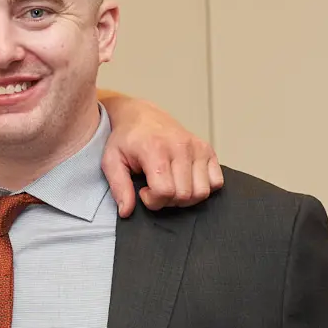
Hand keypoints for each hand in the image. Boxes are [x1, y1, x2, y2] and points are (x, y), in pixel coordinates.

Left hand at [99, 94, 223, 215]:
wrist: (142, 116)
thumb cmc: (127, 139)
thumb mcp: (112, 161)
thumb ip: (119, 187)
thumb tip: (127, 211)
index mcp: (156, 148)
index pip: (165, 191)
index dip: (153, 200)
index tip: (143, 191)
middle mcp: (181, 146)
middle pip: (184, 195)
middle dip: (167, 201)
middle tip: (155, 188)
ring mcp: (197, 147)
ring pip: (202, 192)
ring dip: (185, 197)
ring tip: (170, 185)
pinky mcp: (208, 150)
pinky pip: (216, 182)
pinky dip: (202, 187)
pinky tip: (185, 181)